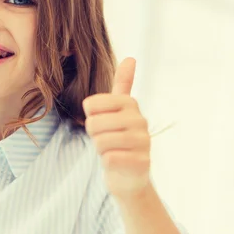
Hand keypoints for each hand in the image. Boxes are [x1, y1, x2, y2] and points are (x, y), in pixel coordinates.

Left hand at [82, 57, 150, 199]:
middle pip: (93, 124)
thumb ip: (122, 84)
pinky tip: (119, 163)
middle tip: (107, 140)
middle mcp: (140, 120)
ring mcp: (143, 141)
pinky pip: (109, 158)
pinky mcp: (141, 162)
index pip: (90, 105)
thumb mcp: (117, 110)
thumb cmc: (117, 138)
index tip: (103, 122)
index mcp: (129, 104)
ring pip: (100, 142)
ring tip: (113, 151)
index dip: (90, 117)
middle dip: (94, 135)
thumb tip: (131, 57)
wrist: (128, 175)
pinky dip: (108, 163)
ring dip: (101, 150)